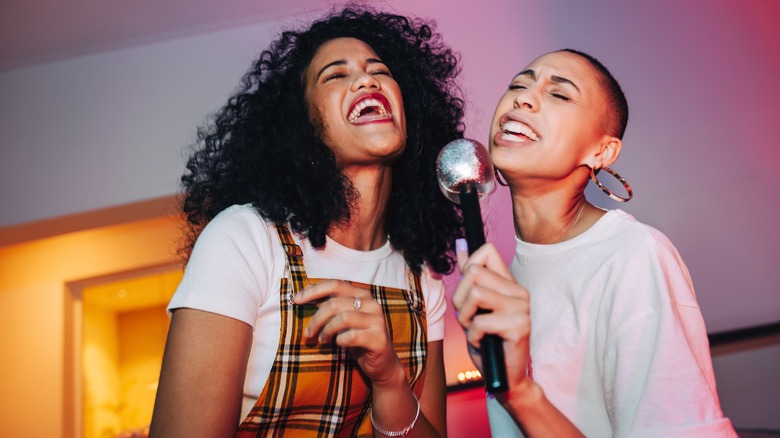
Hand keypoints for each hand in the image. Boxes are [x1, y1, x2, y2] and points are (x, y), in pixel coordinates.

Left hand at [293, 280, 403, 387]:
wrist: (382, 364)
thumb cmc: (358, 339)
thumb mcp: (342, 319)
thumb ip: (328, 304)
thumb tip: (305, 292)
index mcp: (363, 295)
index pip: (336, 284)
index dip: (314, 291)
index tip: (296, 300)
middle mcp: (372, 304)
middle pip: (336, 303)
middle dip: (317, 318)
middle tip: (308, 333)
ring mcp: (377, 321)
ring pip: (343, 318)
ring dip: (327, 330)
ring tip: (322, 340)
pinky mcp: (379, 338)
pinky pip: (352, 336)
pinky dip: (340, 340)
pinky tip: (339, 345)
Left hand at [451, 243, 531, 391]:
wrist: (503, 376)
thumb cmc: (487, 342)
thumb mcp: (473, 307)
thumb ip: (469, 277)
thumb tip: (460, 244)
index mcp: (509, 283)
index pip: (486, 251)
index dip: (467, 268)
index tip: (468, 291)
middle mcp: (519, 292)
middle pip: (473, 273)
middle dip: (460, 300)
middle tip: (470, 319)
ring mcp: (522, 308)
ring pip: (475, 295)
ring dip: (465, 318)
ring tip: (476, 331)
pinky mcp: (520, 326)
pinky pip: (479, 322)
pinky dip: (472, 336)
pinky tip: (483, 343)